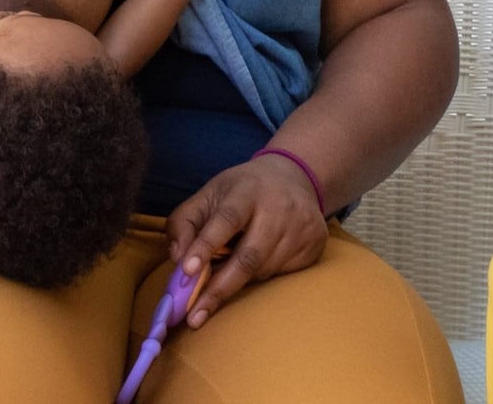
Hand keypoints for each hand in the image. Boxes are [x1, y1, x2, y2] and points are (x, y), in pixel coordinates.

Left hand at [165, 152, 326, 327]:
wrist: (293, 177)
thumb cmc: (241, 191)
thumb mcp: (208, 195)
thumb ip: (184, 223)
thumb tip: (177, 259)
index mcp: (246, 190)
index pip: (225, 220)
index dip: (205, 245)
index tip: (186, 272)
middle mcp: (278, 206)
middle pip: (249, 256)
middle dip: (219, 288)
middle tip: (195, 317)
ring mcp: (301, 225)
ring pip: (264, 270)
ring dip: (240, 281)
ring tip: (228, 272)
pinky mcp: (315, 242)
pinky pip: (283, 274)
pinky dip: (263, 277)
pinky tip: (259, 260)